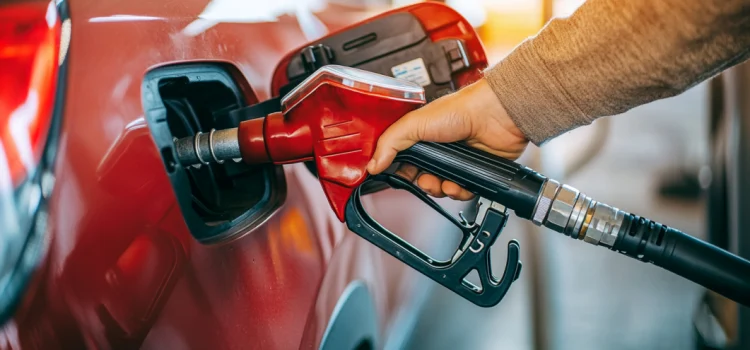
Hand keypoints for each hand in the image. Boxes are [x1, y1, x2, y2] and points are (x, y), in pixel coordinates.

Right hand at [366, 78, 528, 199]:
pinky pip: (460, 192)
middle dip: (421, 182)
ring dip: (440, 189)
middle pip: (420, 177)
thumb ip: (391, 142)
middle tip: (424, 178)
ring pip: (439, 187)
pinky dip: (459, 192)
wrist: (496, 117)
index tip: (395, 176)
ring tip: (444, 182)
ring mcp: (455, 160)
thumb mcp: (415, 123)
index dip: (397, 170)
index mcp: (420, 134)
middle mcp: (437, 148)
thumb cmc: (462, 109)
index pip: (401, 159)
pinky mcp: (472, 171)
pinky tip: (459, 184)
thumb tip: (373, 163)